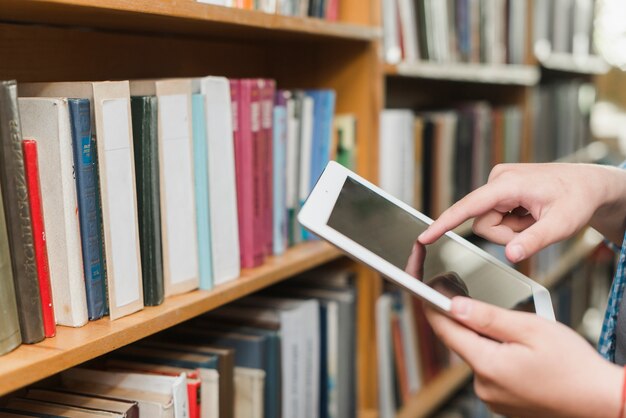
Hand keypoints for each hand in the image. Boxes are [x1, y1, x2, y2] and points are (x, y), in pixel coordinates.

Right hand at [418, 163, 625, 261]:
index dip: (445, 223)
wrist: (590, 184)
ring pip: (488, 222)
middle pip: (482, 223)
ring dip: (511, 230)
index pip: (468, 207)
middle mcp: (498, 180)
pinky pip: (496, 217)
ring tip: (534, 220)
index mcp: (508, 184)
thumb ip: (534, 241)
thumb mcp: (562, 225)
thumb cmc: (578, 199)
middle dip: (505, 235)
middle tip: (533, 229)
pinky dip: (514, 223)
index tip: (425, 236)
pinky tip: (530, 214)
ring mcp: (499, 184)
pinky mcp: (501, 190)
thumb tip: (511, 256)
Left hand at [424, 298, 622, 417]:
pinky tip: (514, 346)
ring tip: (504, 322)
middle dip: (461, 317)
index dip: (433, 306)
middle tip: (462, 291)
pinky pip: (489, 370)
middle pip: (460, 342)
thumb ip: (488, 317)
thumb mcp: (530, 329)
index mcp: (487, 365)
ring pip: (476, 355)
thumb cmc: (574, 366)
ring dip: (482, 336)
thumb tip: (454, 306)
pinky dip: (494, 353)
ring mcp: (493, 397)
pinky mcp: (503, 402)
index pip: (445, 330)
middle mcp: (483, 386)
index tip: (428, 288)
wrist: (601, 401)